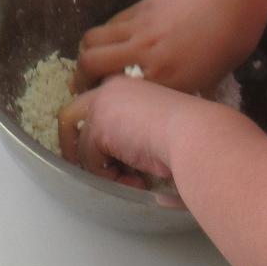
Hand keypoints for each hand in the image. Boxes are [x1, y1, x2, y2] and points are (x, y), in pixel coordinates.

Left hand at [57, 75, 193, 201]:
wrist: (197, 134)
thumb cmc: (190, 132)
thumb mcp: (155, 123)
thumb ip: (131, 129)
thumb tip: (115, 158)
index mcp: (124, 85)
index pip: (95, 107)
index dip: (96, 134)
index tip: (111, 158)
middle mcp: (108, 90)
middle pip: (69, 117)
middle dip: (74, 147)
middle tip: (93, 170)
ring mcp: (100, 106)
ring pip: (81, 146)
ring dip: (102, 170)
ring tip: (130, 181)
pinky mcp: (99, 127)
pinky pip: (90, 160)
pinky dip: (108, 176)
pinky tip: (136, 180)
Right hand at [72, 0, 266, 94]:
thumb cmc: (228, 43)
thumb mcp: (208, 81)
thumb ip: (178, 91)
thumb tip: (163, 101)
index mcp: (165, 79)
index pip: (117, 95)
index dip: (104, 102)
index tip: (104, 108)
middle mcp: (144, 54)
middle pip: (89, 64)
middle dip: (80, 78)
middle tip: (84, 86)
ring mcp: (137, 28)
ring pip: (91, 40)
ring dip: (86, 54)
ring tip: (93, 63)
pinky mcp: (138, 8)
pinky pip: (109, 25)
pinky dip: (104, 36)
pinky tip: (114, 43)